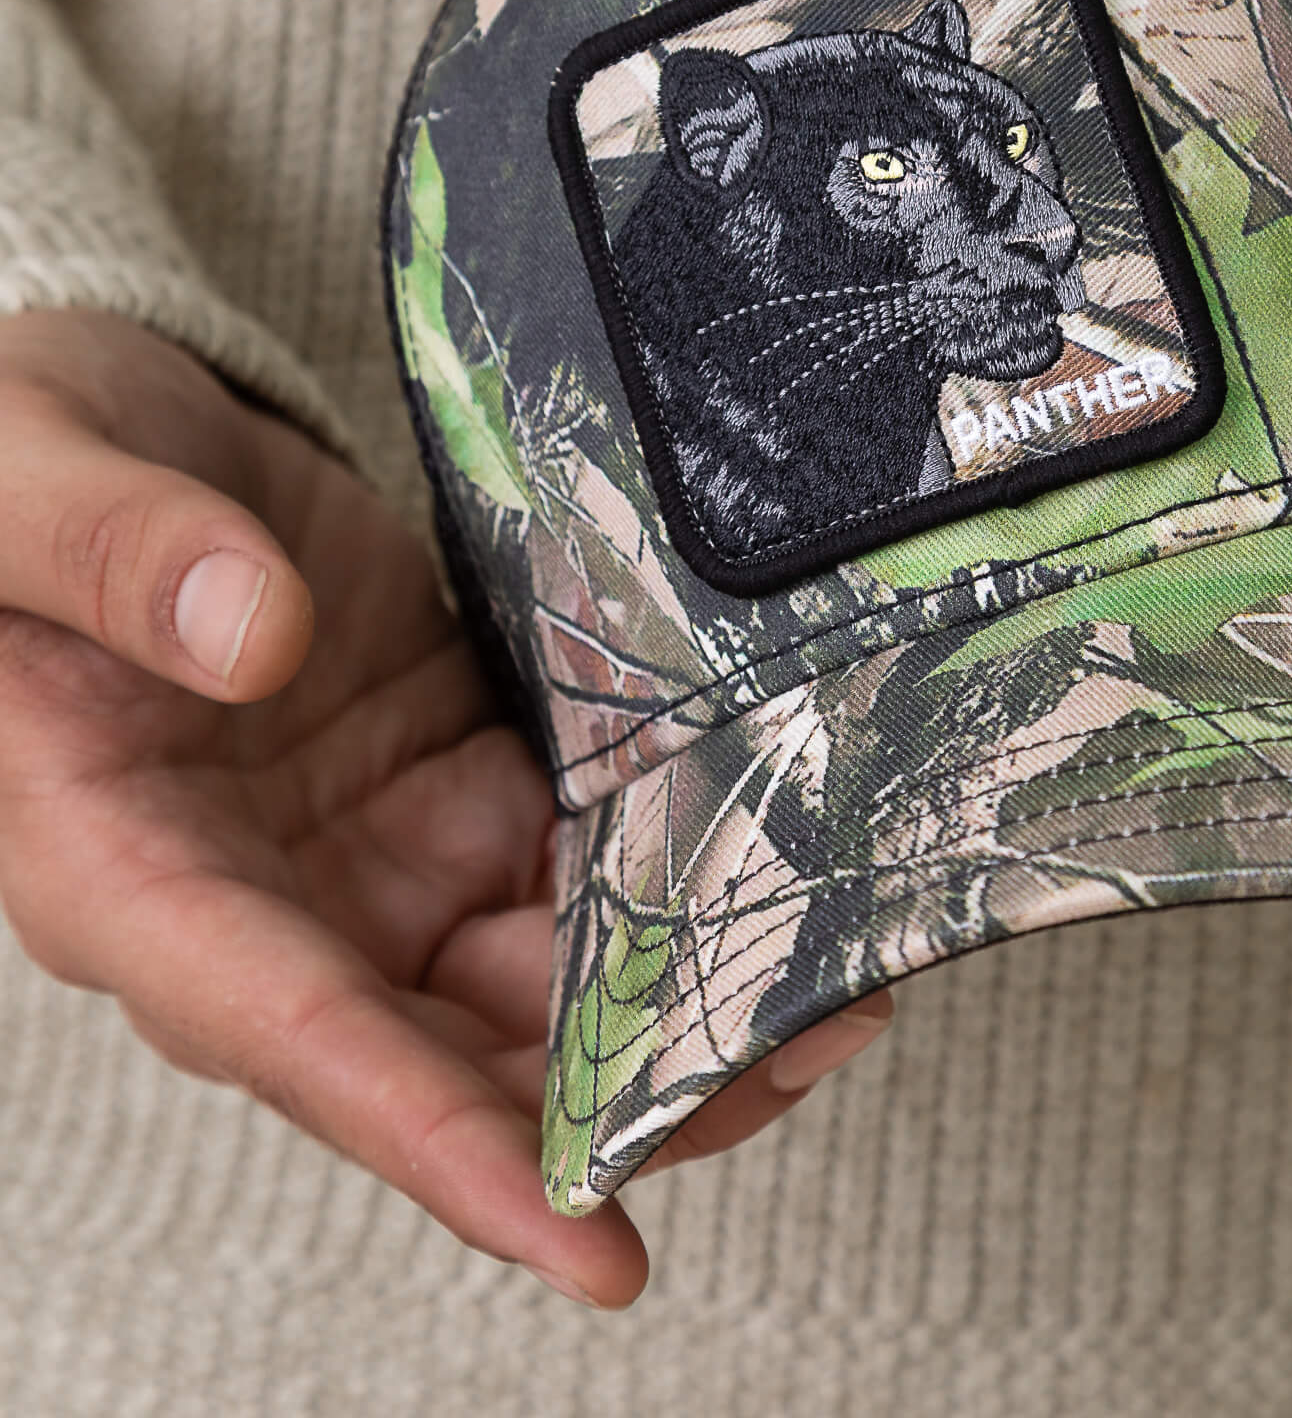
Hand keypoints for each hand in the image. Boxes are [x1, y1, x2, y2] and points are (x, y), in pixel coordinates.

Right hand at [0, 309, 888, 1306]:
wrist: (92, 428)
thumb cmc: (14, 470)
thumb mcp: (20, 489)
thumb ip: (116, 560)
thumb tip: (256, 640)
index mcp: (129, 869)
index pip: (301, 1040)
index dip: (449, 1148)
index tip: (594, 1241)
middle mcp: (267, 892)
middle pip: (454, 1043)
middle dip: (624, 1084)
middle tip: (800, 1058)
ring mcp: (369, 838)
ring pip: (531, 967)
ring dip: (671, 987)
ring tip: (832, 970)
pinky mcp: (443, 768)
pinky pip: (560, 849)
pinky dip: (660, 867)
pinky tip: (765, 854)